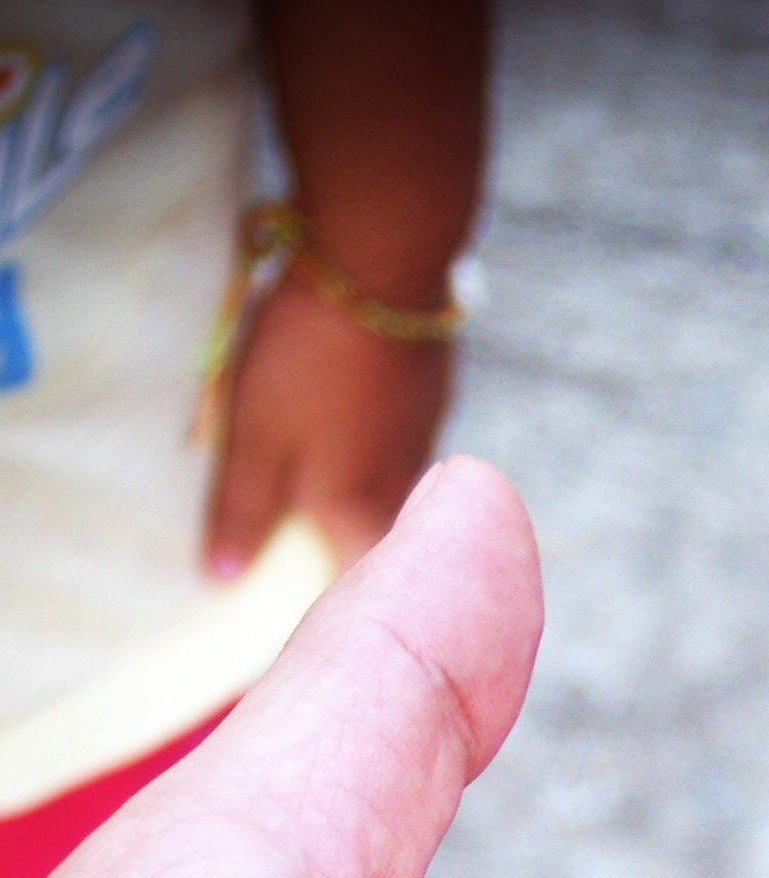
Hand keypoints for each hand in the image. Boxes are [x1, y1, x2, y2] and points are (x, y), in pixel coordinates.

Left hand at [203, 276, 451, 574]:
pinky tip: (358, 418)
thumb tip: (225, 575)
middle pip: (380, 538)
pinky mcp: (433, 391)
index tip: (318, 611)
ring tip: (334, 481)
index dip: (338, 602)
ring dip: (370, 493)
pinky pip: (406, 439)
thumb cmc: (306, 361)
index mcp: (358, 510)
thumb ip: (242, 511)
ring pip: (397, 488)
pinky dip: (382, 444)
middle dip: (354, 548)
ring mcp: (425, 436)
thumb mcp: (253, 439)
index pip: (357, 584)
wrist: (378, 266)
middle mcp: (403, 487)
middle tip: (318, 550)